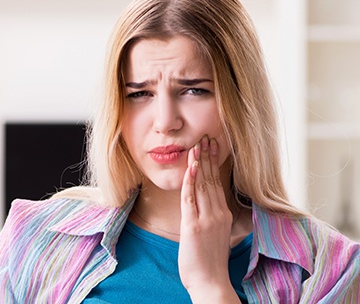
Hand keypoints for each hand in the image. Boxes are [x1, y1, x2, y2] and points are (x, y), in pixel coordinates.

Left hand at [178, 136, 240, 302]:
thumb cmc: (211, 261)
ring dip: (199, 164)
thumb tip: (210, 205)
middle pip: (212, 179)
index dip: (214, 164)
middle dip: (208, 157)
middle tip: (206, 138)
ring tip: (197, 146)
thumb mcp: (217, 235)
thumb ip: (214, 217)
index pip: (217, 183)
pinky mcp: (194, 226)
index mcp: (223, 214)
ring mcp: (207, 218)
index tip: (212, 148)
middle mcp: (217, 213)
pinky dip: (190, 182)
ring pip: (202, 185)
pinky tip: (191, 168)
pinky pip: (191, 199)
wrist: (211, 283)